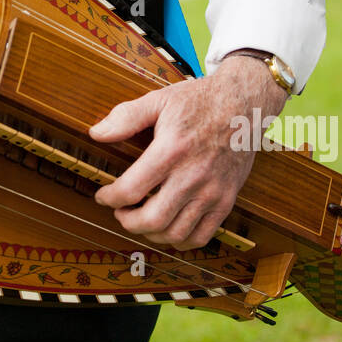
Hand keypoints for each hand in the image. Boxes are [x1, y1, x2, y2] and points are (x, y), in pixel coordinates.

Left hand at [89, 56, 287, 249]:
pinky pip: (202, 236)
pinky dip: (180, 241)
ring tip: (141, 220)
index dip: (109, 198)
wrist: (244, 104)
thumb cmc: (200, 101)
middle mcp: (192, 176)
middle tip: (120, 213)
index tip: (103, 196)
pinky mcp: (226, 201)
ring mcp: (212, 192)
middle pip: (152, 219)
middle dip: (127, 222)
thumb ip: (125, 117)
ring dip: (150, 234)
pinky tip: (168, 229)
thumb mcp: (159, 100)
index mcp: (171, 150)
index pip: (131, 189)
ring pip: (175, 233)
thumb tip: (96, 133)